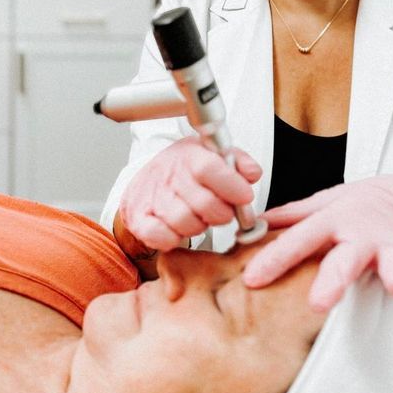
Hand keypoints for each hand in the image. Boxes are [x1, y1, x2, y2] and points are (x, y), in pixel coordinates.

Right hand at [118, 137, 260, 251]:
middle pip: (204, 203)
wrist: (149, 177)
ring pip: (186, 223)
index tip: (245, 196)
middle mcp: (168, 176)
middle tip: (224, 212)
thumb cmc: (185, 169)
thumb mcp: (212, 153)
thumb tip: (253, 173)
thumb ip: (238, 161)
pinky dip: (175, 239)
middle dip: (222, 213)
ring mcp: (152, 198)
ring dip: (200, 226)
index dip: (232, 186)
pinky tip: (180, 229)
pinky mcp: (139, 219)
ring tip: (200, 218)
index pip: (210, 169)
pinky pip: (161, 237)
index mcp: (189, 156)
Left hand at [242, 174, 392, 311]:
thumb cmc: (359, 205)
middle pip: (345, 258)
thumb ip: (290, 218)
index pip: (299, 240)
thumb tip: (248, 226)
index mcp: (333, 222)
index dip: (275, 259)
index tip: (251, 279)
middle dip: (333, 279)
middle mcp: (362, 235)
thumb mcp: (323, 204)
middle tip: (320, 303)